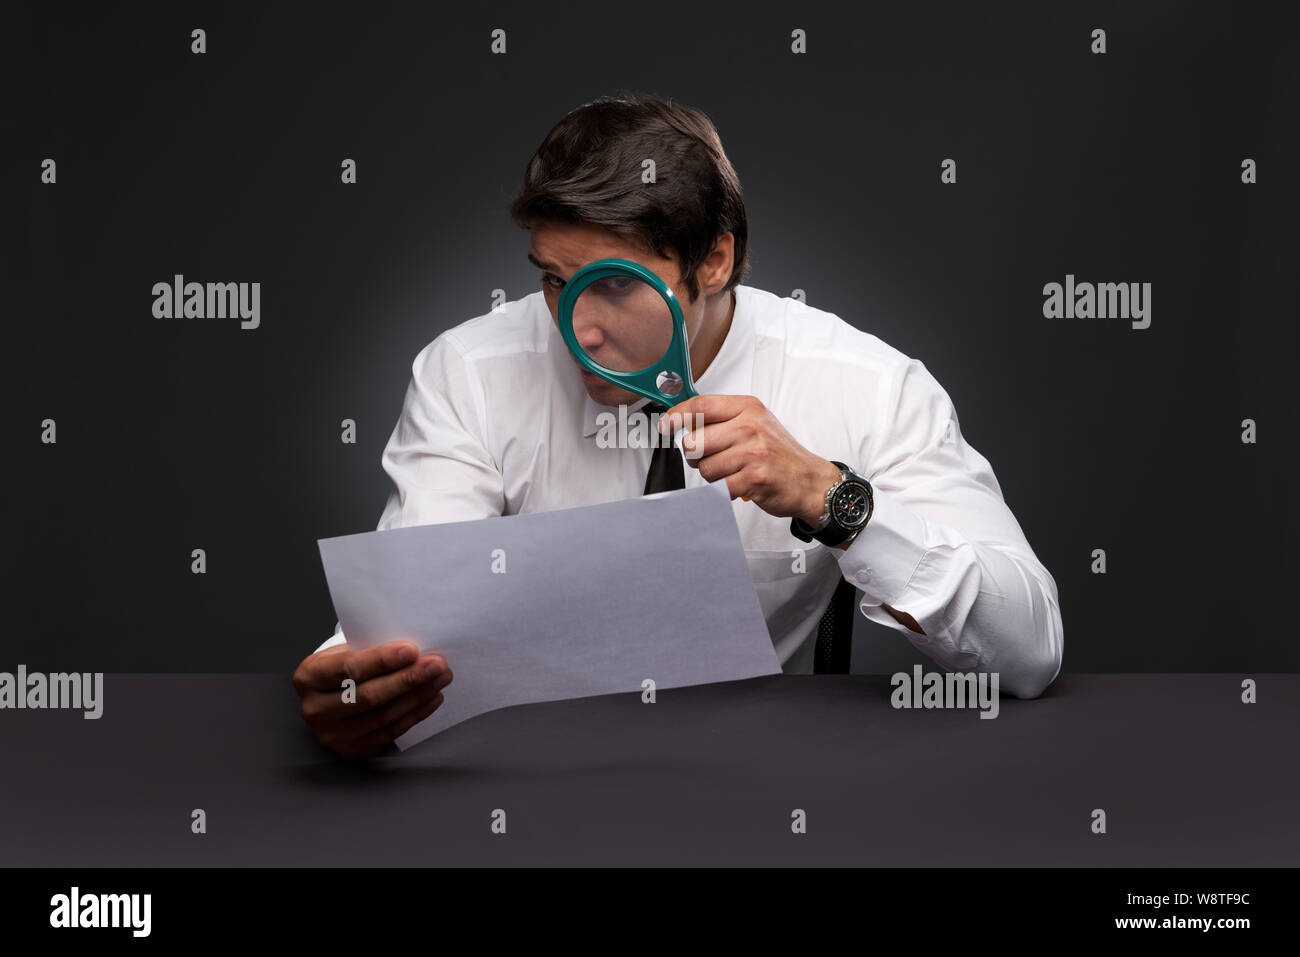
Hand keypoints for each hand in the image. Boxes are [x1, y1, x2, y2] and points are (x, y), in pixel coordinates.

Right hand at [292, 640, 451, 758]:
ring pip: (382, 716)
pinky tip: (433, 698)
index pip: (348, 668)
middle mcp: (315, 709)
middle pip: (368, 695)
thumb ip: (370, 649)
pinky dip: (415, 714)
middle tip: (437, 665)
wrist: (331, 695)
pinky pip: (389, 733)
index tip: (411, 650)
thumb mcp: (345, 651)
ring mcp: (331, 734)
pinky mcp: (351, 750)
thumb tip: (415, 650)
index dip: (381, 660)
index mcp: (309, 676)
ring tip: (440, 679)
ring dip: (417, 697)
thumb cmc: (343, 667)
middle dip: (407, 679)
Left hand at [659, 394, 843, 524]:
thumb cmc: (779, 453)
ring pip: (703, 467)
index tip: (666, 426)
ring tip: (732, 472)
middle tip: (714, 458)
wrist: (810, 480)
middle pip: (694, 440)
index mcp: (748, 408)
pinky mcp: (754, 478)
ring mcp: (753, 452)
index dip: (676, 416)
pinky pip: (718, 487)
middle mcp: (750, 426)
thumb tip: (682, 423)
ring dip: (712, 475)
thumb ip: (722, 419)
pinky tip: (738, 484)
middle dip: (696, 455)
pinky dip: (723, 490)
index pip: (701, 406)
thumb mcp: (755, 422)